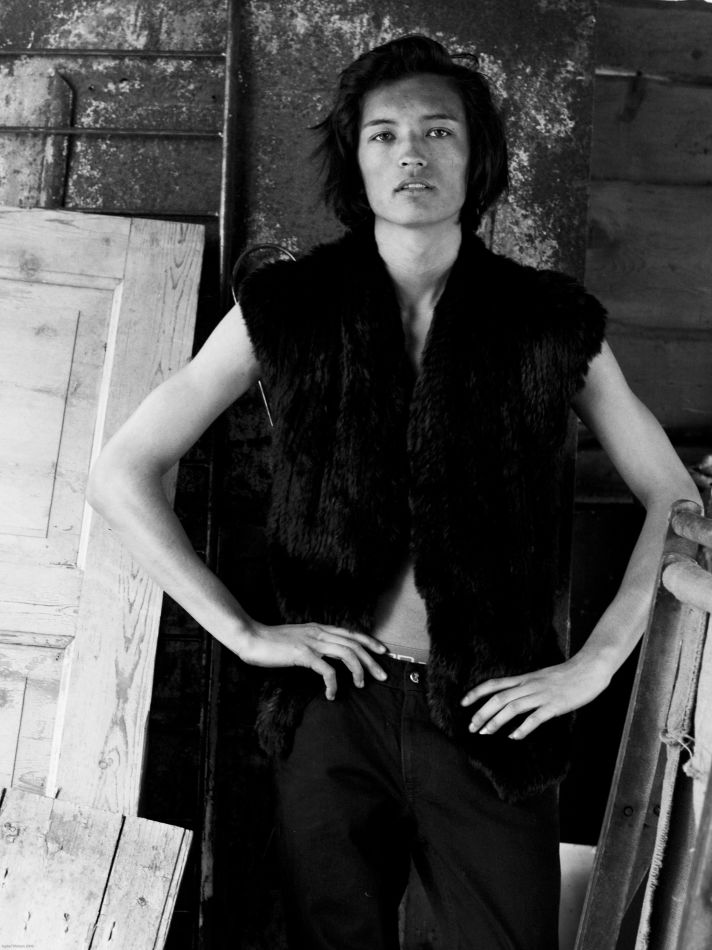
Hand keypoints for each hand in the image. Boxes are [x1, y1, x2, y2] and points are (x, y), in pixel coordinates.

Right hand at [237, 621, 387, 699]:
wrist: (250, 637)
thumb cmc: (270, 642)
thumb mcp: (297, 638)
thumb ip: (311, 643)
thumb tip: (324, 656)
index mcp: (319, 628)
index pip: (351, 633)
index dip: (369, 642)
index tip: (382, 652)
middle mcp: (319, 632)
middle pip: (355, 644)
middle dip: (372, 660)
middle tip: (382, 676)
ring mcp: (312, 642)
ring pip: (347, 653)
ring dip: (358, 671)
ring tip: (360, 686)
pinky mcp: (303, 654)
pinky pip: (327, 669)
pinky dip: (334, 684)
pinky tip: (331, 694)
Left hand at [460, 655, 611, 739]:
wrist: (589, 668)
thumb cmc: (566, 675)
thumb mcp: (541, 677)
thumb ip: (527, 686)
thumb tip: (513, 699)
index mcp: (524, 678)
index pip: (494, 683)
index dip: (477, 692)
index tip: (463, 703)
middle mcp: (529, 685)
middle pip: (499, 697)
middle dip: (482, 712)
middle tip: (471, 727)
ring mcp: (542, 694)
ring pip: (513, 707)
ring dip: (497, 721)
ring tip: (486, 733)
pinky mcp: (555, 705)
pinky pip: (536, 717)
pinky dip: (523, 728)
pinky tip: (515, 737)